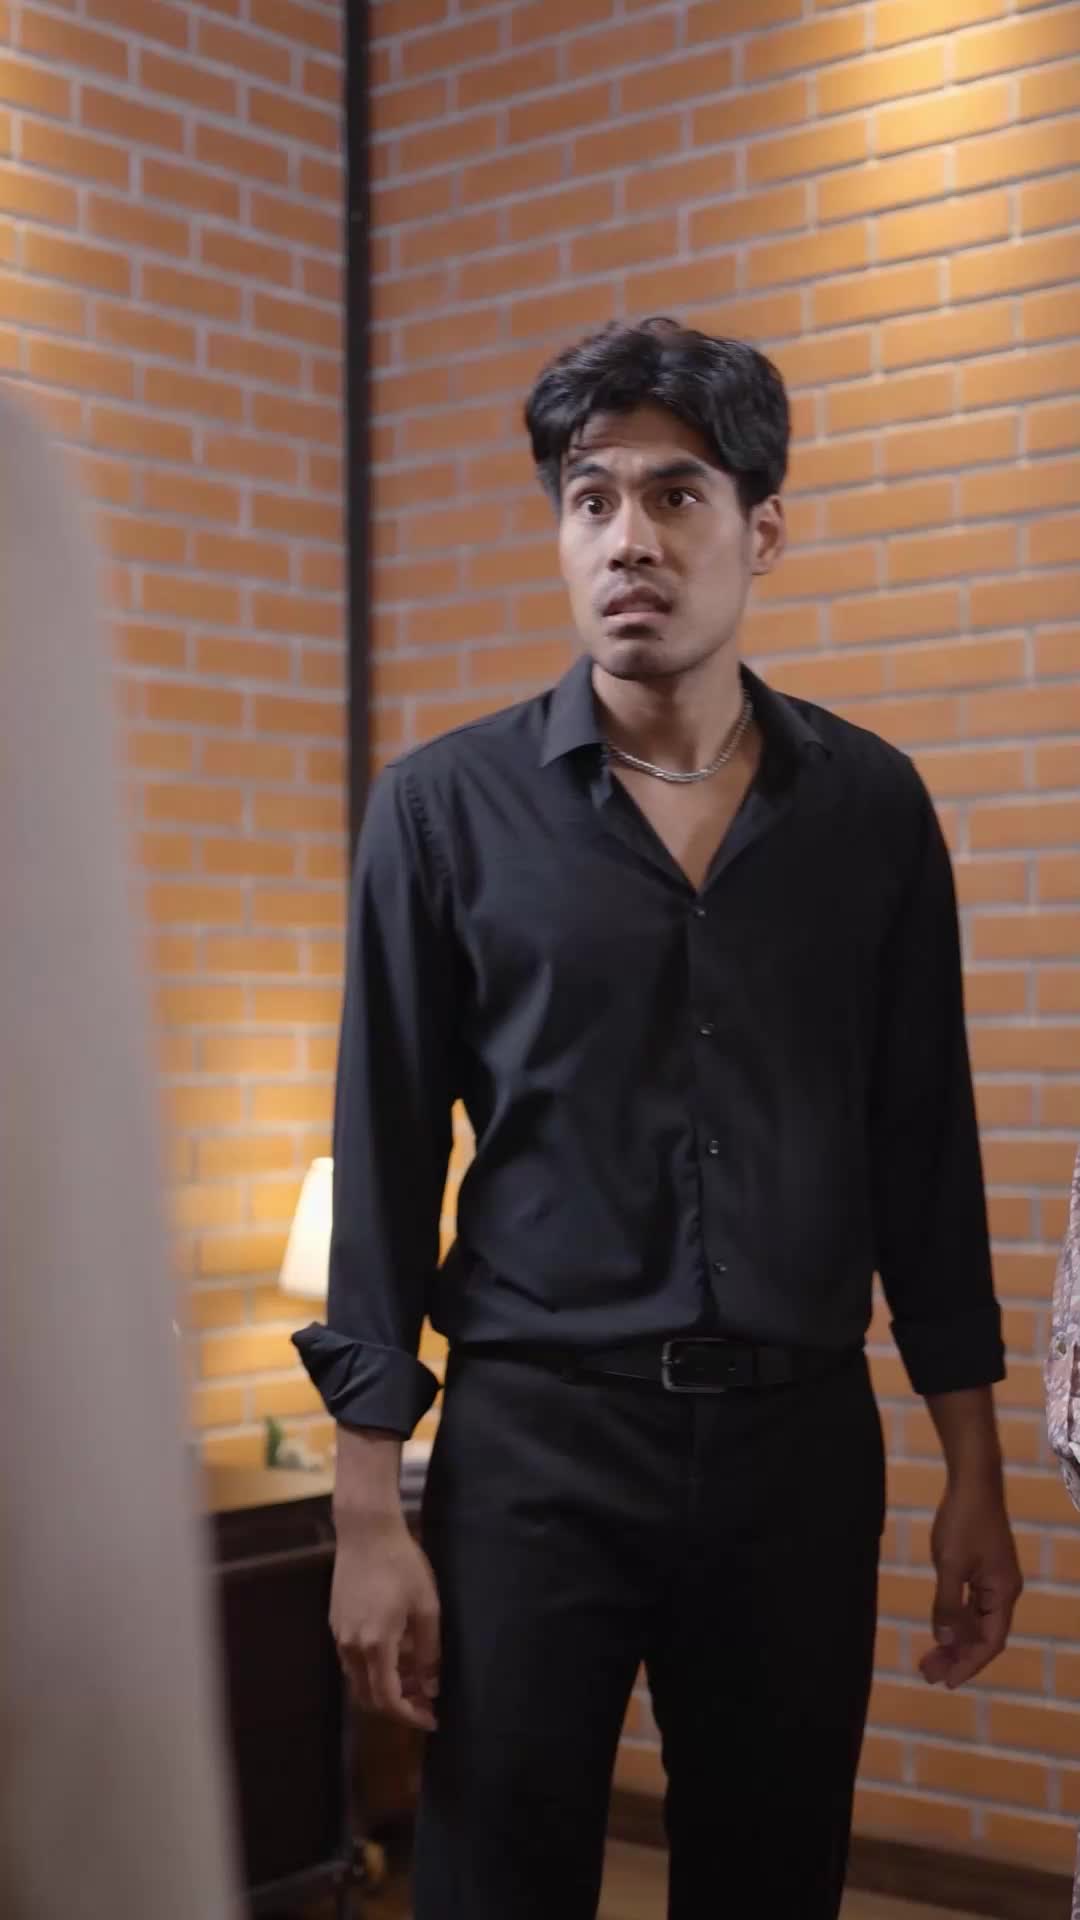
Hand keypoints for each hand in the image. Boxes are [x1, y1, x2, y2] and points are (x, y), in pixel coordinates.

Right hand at [331, 1515, 440, 1732]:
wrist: (366, 1531)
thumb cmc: (401, 1565)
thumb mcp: (426, 1607)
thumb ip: (429, 1652)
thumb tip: (432, 1687)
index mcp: (376, 1646)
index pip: (388, 1700)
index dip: (410, 1716)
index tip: (432, 1719)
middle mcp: (351, 1647)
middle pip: (369, 1697)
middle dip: (398, 1706)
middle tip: (425, 1701)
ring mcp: (339, 1635)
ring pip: (359, 1679)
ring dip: (384, 1687)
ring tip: (415, 1677)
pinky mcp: (336, 1622)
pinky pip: (352, 1660)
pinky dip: (373, 1668)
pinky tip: (396, 1652)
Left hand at [920, 1482, 1021, 1689]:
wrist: (972, 1481)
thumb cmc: (962, 1520)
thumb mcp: (950, 1564)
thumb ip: (947, 1604)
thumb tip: (943, 1640)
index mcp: (1002, 1593)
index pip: (990, 1642)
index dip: (969, 1664)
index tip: (947, 1682)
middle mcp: (1003, 1591)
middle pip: (982, 1635)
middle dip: (957, 1657)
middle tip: (927, 1674)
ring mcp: (993, 1580)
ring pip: (974, 1622)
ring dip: (954, 1641)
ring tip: (927, 1660)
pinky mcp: (981, 1570)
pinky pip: (970, 1606)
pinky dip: (954, 1620)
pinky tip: (937, 1630)